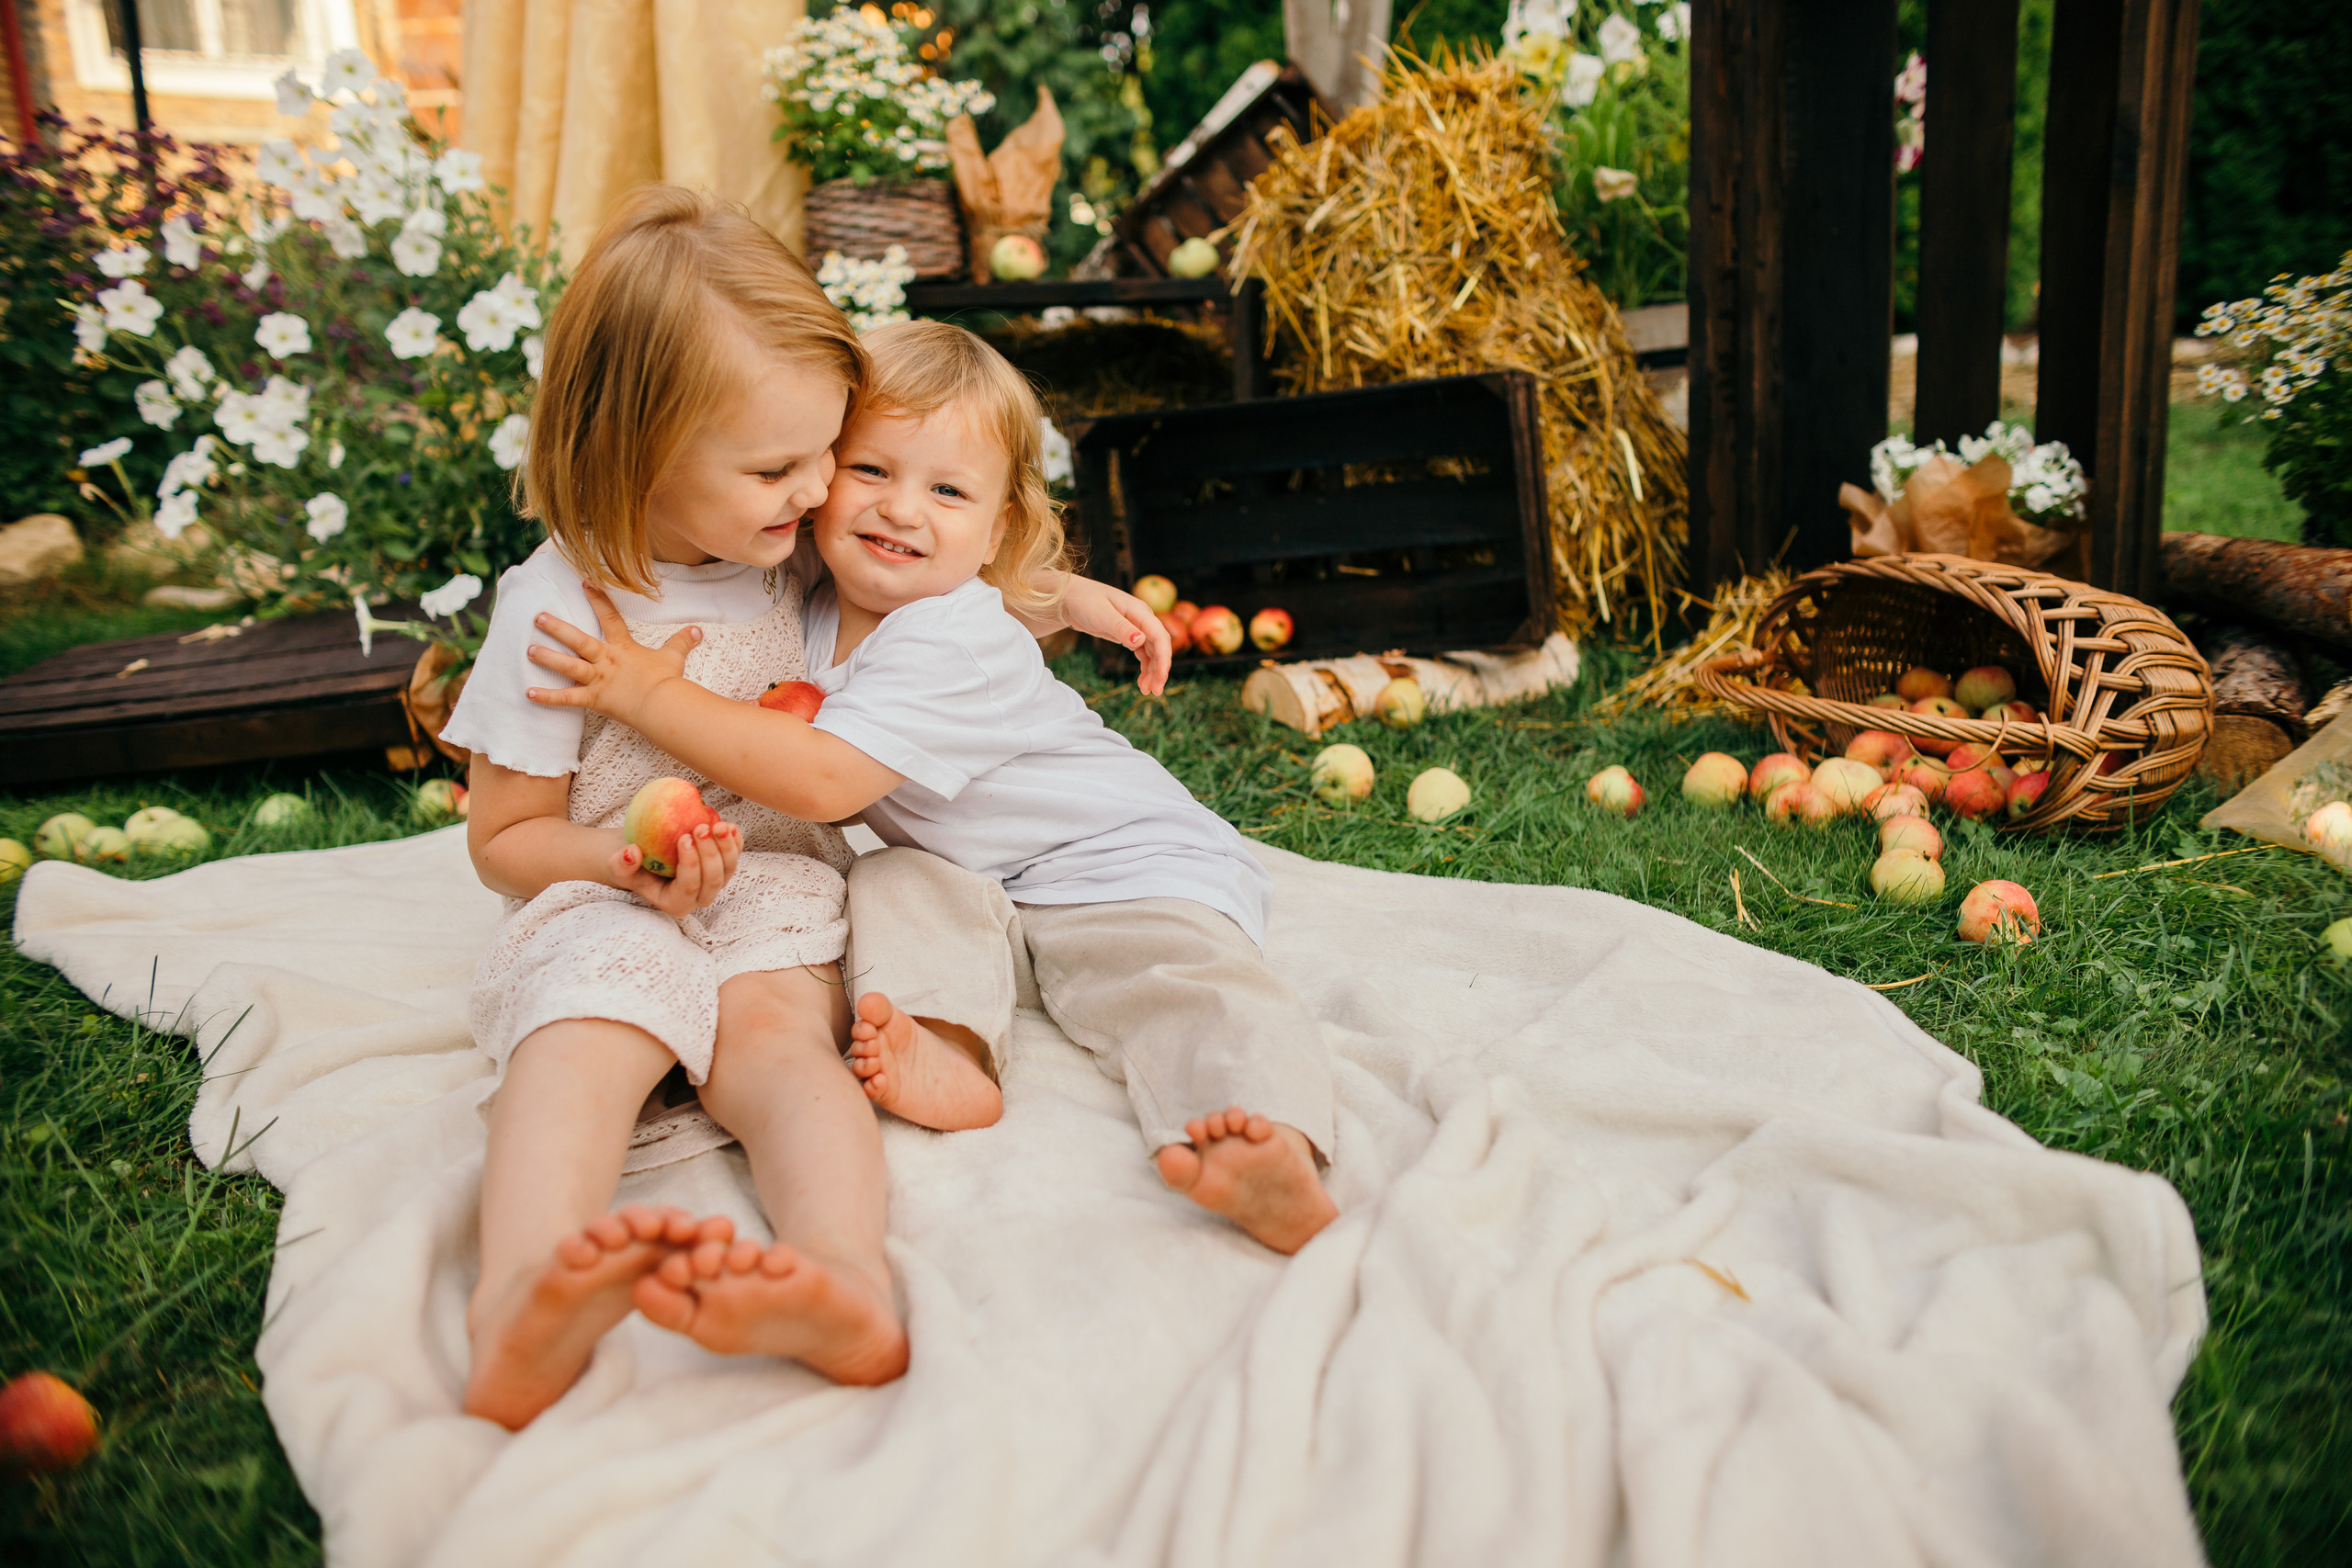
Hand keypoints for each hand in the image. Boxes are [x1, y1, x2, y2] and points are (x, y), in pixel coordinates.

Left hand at [525, 584, 701, 724]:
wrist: (663, 705)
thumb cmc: (667, 682)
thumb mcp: (674, 657)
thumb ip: (683, 641)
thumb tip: (697, 630)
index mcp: (624, 648)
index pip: (610, 618)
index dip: (598, 599)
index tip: (585, 582)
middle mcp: (606, 660)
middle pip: (579, 640)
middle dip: (557, 628)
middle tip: (537, 616)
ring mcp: (598, 680)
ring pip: (568, 666)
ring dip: (548, 658)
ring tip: (528, 649)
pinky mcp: (594, 699)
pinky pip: (567, 699)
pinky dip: (548, 698)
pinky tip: (528, 693)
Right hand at [609, 820, 740, 914]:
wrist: (646, 857)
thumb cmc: (632, 865)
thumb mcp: (618, 866)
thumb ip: (621, 863)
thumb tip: (633, 852)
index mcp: (675, 903)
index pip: (688, 887)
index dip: (690, 865)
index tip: (683, 838)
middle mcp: (699, 898)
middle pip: (713, 880)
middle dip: (710, 853)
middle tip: (701, 828)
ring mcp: (714, 884)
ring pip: (728, 870)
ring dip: (727, 847)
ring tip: (719, 825)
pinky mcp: (723, 869)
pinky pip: (734, 857)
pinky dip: (736, 842)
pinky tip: (730, 826)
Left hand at [1057, 576, 1170, 694]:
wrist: (1069, 598)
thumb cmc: (1084, 601)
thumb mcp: (1101, 615)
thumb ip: (1121, 628)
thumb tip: (1140, 640)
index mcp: (1140, 611)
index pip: (1159, 637)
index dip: (1164, 658)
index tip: (1161, 678)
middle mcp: (1142, 619)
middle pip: (1159, 646)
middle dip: (1160, 669)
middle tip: (1155, 692)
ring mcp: (1136, 627)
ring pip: (1152, 652)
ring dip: (1152, 671)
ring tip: (1146, 691)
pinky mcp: (1127, 634)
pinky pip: (1142, 652)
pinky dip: (1144, 667)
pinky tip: (1141, 681)